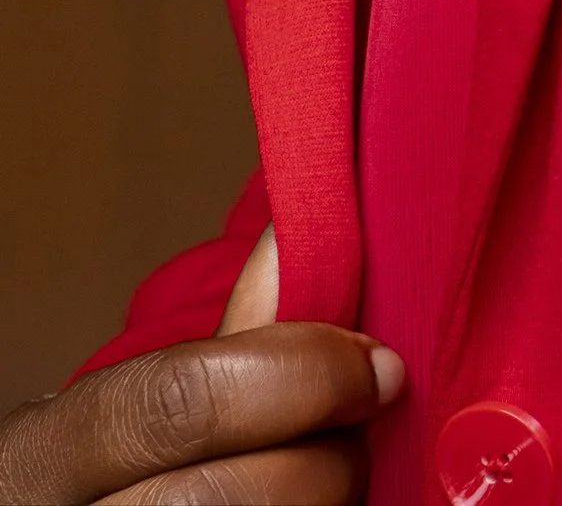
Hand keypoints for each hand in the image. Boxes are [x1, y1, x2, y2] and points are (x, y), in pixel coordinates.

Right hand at [0, 321, 403, 505]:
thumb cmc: (105, 490)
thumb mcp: (124, 420)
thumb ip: (223, 346)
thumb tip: (294, 235)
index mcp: (36, 465)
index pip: (172, 402)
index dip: (295, 376)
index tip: (371, 365)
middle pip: (216, 498)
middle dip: (318, 462)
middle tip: (357, 444)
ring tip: (333, 486)